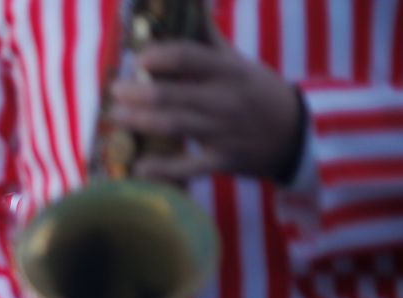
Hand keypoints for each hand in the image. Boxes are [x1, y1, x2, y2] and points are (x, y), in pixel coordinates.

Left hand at [108, 36, 304, 183]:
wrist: (292, 133)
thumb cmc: (255, 91)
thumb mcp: (237, 62)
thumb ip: (207, 38)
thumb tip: (192, 3)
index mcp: (228, 70)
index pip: (188, 57)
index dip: (158, 56)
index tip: (139, 59)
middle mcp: (224, 99)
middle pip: (173, 95)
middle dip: (138, 92)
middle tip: (116, 90)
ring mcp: (222, 132)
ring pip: (174, 126)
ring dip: (140, 121)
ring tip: (116, 117)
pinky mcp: (221, 160)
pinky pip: (188, 167)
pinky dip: (162, 170)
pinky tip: (138, 168)